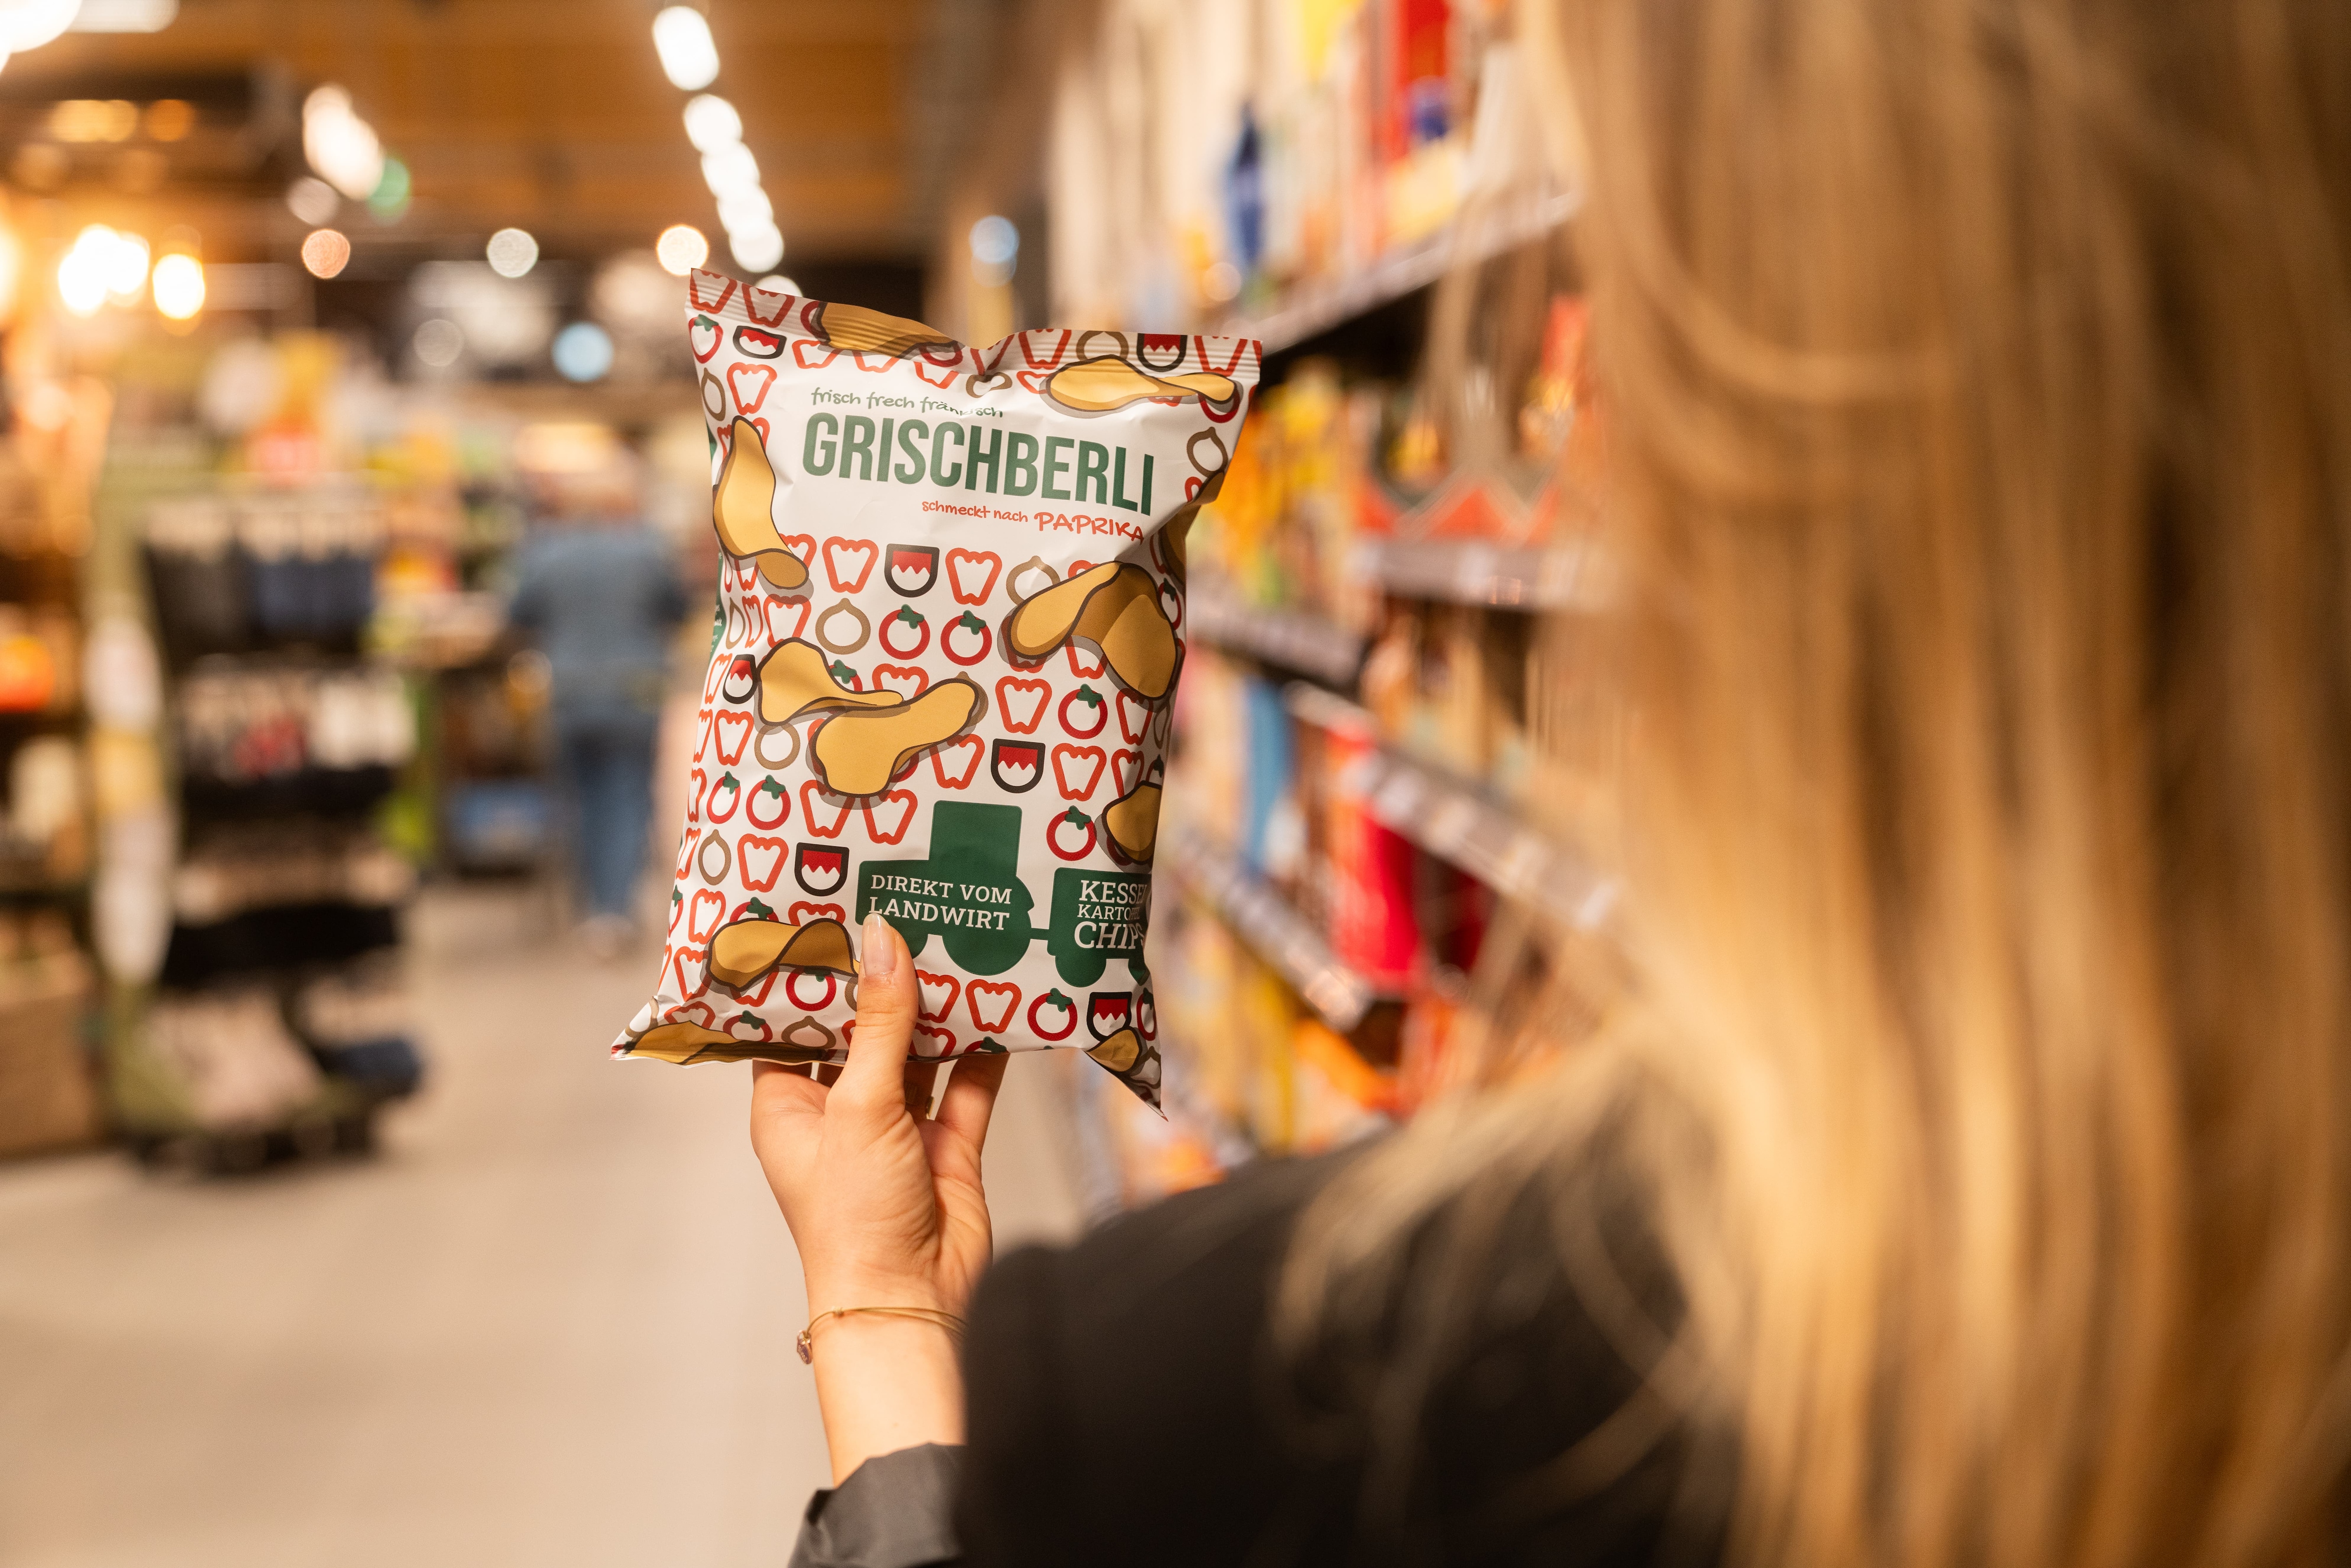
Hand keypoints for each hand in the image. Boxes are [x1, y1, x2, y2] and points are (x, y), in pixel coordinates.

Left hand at [750, 911, 1007, 1479]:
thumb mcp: (860, 1105)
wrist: (912, 1299)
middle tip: (909, 911)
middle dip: (887, 982)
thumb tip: (883, 940)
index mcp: (790, 1103)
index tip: (831, 914)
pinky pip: (970, 1084)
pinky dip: (986, 1048)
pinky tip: (1004, 1002)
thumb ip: (880, 1024)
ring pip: (920, 1051)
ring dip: (940, 1009)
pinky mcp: (949, 1144)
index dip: (811, 975)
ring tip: (960, 941)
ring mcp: (898, 1127)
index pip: (791, 1024)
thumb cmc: (853, 1215)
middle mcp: (841, 1110)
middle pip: (863, 1030)